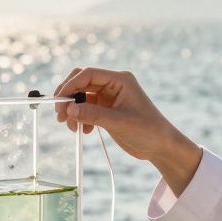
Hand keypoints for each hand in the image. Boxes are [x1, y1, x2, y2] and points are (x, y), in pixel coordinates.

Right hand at [53, 68, 201, 192]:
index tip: (60, 101)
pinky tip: (84, 131)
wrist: (161, 146)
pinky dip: (81, 118)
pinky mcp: (107, 110)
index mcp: (120, 80)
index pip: (88, 74)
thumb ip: (93, 115)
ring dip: (73, 111)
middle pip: (81, 83)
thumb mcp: (118, 122)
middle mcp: (113, 85)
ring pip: (82, 97)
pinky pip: (87, 109)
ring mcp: (110, 97)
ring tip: (71, 127)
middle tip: (59, 115)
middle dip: (69, 97)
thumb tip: (69, 110)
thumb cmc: (148, 130)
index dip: (70, 85)